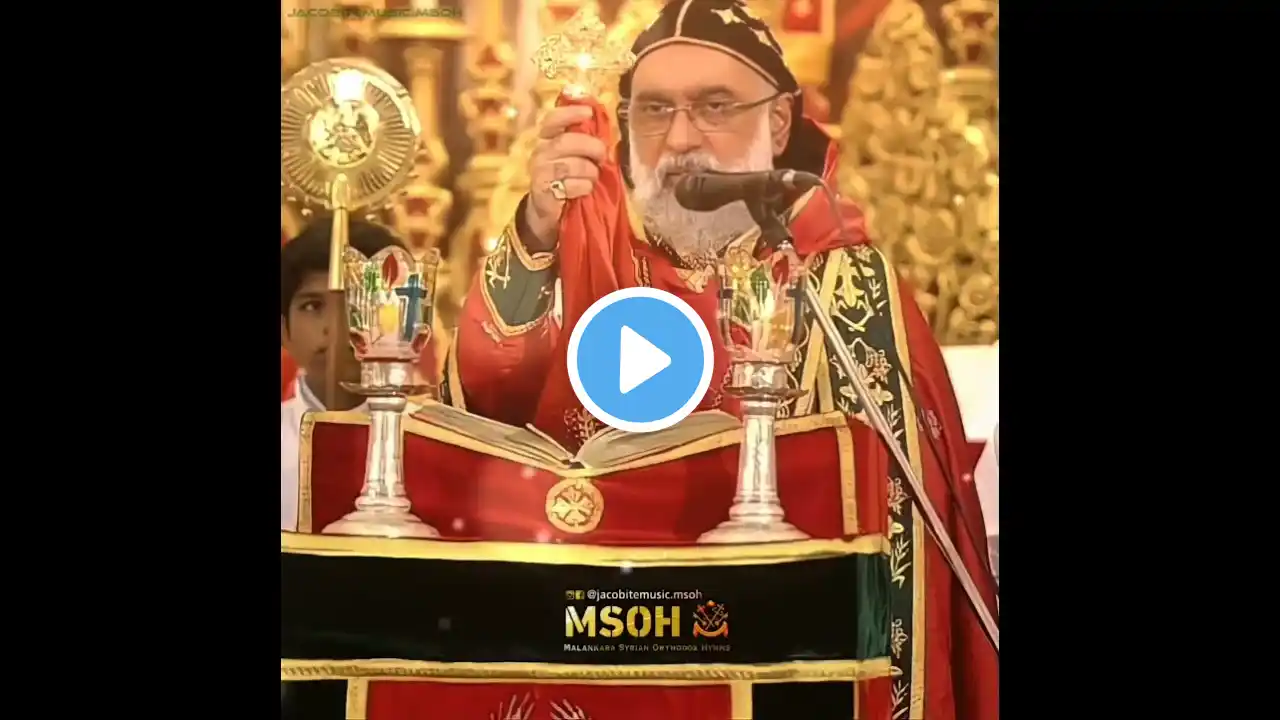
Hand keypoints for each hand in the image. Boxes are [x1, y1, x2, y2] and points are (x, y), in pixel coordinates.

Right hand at [524, 105, 607, 250]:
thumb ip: (584, 139)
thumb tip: (604, 125)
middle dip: (590, 146)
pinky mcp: (543, 192)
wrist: (548, 210)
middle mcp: (539, 152)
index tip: (588, 112)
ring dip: (589, 171)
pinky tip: (585, 189)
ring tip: (594, 177)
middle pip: (564, 142)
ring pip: (570, 165)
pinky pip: (570, 186)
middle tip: (603, 155)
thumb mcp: (574, 155)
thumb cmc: (567, 177)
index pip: (552, 119)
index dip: (570, 113)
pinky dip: (584, 187)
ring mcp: (539, 173)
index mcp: (547, 138)